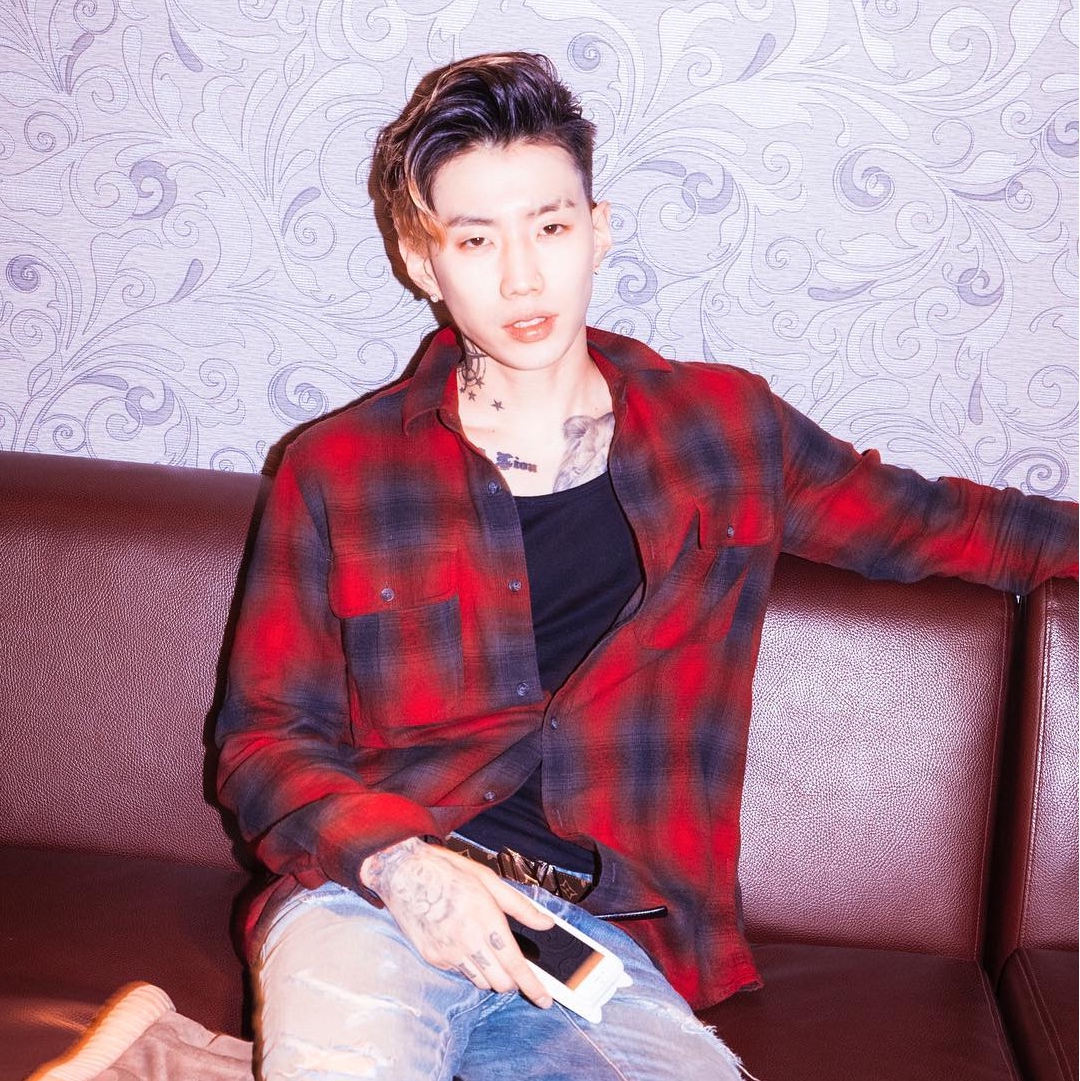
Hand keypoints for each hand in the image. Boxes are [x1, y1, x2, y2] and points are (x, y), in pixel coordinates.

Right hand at [360, 837, 555, 1006]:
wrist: (404, 873)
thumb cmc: (449, 871)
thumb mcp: (489, 880)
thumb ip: (521, 906)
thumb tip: (547, 924)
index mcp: (487, 919)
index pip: (516, 965)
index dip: (533, 986)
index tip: (544, 999)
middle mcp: (468, 941)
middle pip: (501, 983)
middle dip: (513, 980)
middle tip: (513, 964)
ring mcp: (449, 952)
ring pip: (481, 983)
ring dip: (491, 975)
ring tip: (487, 950)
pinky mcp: (434, 957)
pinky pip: (460, 973)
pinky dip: (469, 966)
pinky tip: (465, 943)